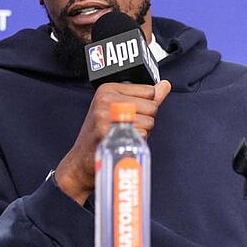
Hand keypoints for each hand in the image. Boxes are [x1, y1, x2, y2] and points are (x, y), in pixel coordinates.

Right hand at [54, 80, 171, 204]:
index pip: (149, 91)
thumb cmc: (103, 136)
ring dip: (142, 133)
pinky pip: (141, 134)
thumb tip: (165, 84)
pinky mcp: (108, 131)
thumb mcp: (121, 109)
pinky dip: (137, 142)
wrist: (81, 162)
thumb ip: (146, 97)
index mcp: (108, 89)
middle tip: (127, 128)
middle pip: (152, 107)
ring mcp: (105, 115)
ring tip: (124, 136)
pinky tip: (123, 143)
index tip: (130, 114)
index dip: (146, 106)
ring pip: (149, 122)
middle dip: (145, 120)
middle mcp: (105, 99)